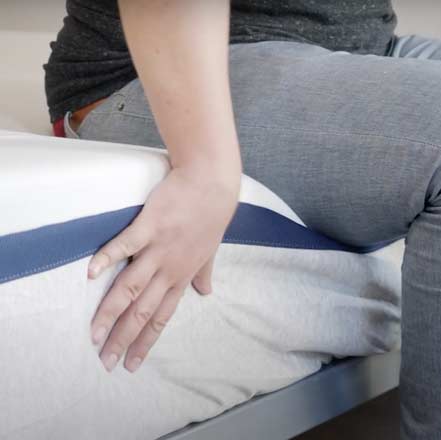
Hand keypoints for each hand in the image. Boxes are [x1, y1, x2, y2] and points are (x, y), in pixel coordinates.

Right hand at [88, 165, 239, 372]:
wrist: (213, 182)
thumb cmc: (211, 215)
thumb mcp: (211, 250)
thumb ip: (204, 273)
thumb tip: (206, 293)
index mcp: (182, 276)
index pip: (162, 317)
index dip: (146, 341)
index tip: (132, 364)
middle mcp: (170, 268)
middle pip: (143, 311)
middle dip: (123, 338)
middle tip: (105, 361)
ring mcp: (159, 248)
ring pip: (131, 287)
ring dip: (110, 312)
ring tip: (93, 334)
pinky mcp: (150, 225)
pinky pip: (126, 245)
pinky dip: (108, 259)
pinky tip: (91, 275)